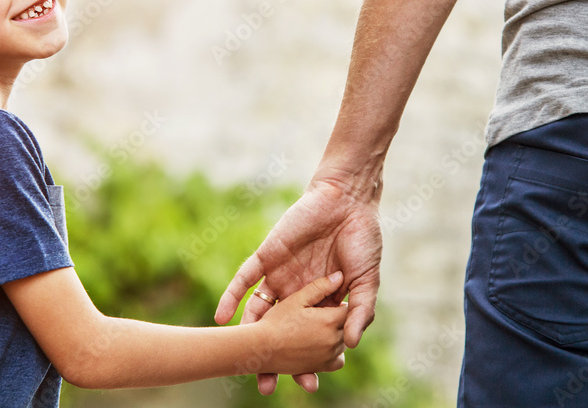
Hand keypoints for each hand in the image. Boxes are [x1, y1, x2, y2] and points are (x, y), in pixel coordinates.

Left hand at [215, 169, 381, 393]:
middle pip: (279, 331)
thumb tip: (351, 345)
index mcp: (320, 301)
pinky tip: (222, 317)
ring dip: (249, 333)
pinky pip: (244, 279)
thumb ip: (359, 311)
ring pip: (259, 310)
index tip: (306, 385)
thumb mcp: (366, 281)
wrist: (348, 202)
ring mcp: (279, 275)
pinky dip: (231, 296)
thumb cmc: (362, 240)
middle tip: (265, 385)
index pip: (308, 338)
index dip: (306, 361)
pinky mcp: (267, 257)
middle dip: (272, 358)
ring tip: (242, 359)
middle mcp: (296, 292)